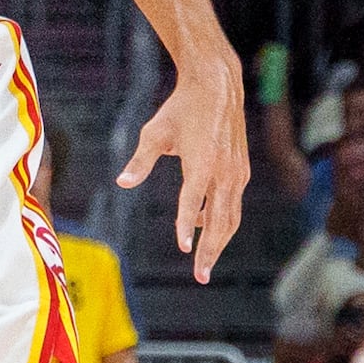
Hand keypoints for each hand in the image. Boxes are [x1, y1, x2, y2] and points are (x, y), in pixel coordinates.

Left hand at [118, 51, 248, 283]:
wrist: (218, 86)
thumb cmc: (181, 108)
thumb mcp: (155, 133)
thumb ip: (140, 161)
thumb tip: (122, 182)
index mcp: (202, 163)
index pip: (192, 203)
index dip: (186, 227)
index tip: (183, 249)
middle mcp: (224, 172)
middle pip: (219, 221)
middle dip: (210, 251)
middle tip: (200, 276)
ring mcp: (236, 172)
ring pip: (231, 217)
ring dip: (219, 242)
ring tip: (204, 263)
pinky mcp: (241, 170)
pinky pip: (233, 204)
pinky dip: (222, 221)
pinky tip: (205, 227)